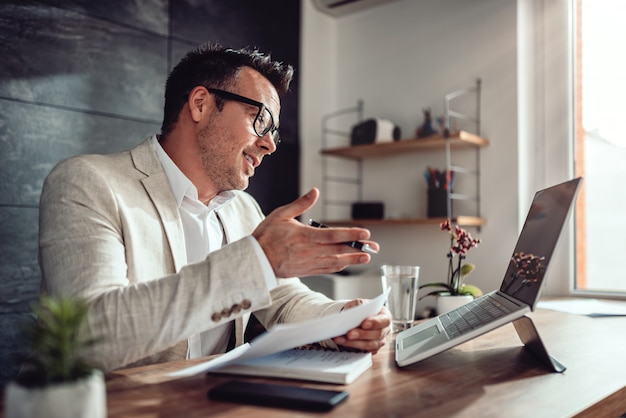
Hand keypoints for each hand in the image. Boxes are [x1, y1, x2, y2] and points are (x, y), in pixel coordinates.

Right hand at [253, 188, 378, 277]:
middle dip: (358, 248)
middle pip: (339, 250)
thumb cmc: (267, 236)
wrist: (255, 260)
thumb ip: (301, 203)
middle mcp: (309, 251)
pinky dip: (339, 266)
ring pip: (335, 262)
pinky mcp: (307, 271)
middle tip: (374, 247)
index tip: (365, 233)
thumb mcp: (281, 214)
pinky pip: (327, 269)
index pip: (333, 235)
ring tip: (366, 256)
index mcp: (304, 236)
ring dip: (352, 259)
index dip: (351, 234)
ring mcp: (309, 263)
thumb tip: (315, 191)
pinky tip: (348, 263)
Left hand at [331, 300, 391, 353]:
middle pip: (377, 334)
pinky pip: (363, 350)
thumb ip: (360, 304)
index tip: (364, 324)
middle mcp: (385, 329)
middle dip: (362, 334)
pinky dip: (351, 346)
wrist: (355, 317)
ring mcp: (379, 340)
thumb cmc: (360, 309)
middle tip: (350, 333)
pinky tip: (341, 341)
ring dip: (354, 342)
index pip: (384, 320)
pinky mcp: (372, 348)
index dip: (375, 322)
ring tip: (342, 338)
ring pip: (369, 345)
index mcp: (385, 316)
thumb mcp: (359, 303)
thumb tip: (357, 309)